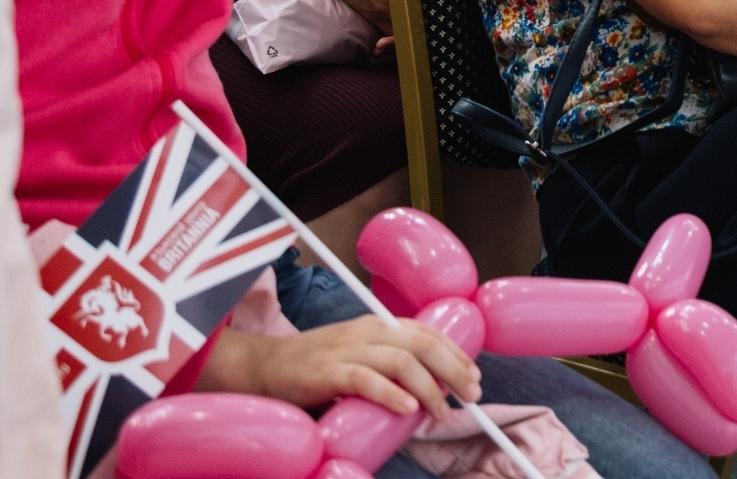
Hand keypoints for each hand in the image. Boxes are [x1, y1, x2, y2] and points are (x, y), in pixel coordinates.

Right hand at [203, 317, 477, 416]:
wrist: (262, 367)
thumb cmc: (312, 368)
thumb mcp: (356, 358)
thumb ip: (384, 368)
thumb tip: (422, 394)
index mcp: (377, 326)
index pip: (427, 333)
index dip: (455, 354)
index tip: (474, 377)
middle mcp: (366, 332)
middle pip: (422, 343)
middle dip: (453, 368)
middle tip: (471, 395)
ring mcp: (346, 350)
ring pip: (401, 360)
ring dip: (428, 387)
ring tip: (440, 410)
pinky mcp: (327, 372)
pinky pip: (365, 379)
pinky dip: (391, 394)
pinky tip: (408, 408)